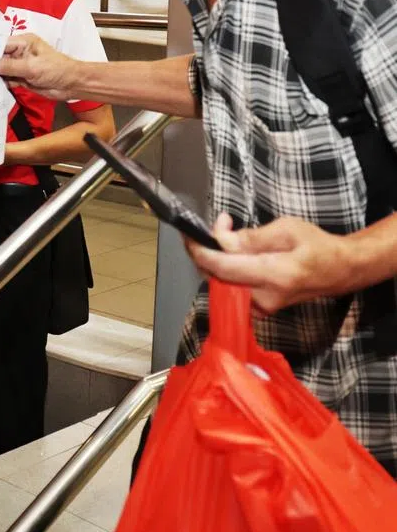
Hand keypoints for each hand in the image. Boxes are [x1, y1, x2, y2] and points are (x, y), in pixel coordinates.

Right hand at [0, 33, 76, 100]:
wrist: (72, 85)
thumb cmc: (57, 70)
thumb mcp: (32, 67)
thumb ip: (9, 66)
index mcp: (24, 42)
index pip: (1, 44)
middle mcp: (21, 52)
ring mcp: (21, 66)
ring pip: (2, 70)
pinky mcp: (22, 78)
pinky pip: (7, 80)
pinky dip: (0, 84)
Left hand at [185, 213, 355, 313]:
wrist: (341, 270)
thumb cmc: (317, 245)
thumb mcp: (287, 230)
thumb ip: (251, 238)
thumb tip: (221, 241)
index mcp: (274, 275)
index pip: (222, 268)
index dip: (200, 251)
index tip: (190, 233)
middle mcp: (264, 297)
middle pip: (216, 276)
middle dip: (208, 248)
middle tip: (220, 224)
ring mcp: (261, 306)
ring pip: (220, 281)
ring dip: (215, 257)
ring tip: (227, 232)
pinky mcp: (260, 308)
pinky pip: (230, 287)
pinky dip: (225, 268)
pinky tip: (233, 251)